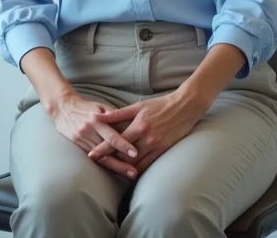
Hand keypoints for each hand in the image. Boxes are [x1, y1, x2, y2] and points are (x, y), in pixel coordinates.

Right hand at [47, 92, 139, 178]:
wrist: (63, 108)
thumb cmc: (86, 107)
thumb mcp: (100, 106)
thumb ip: (114, 115)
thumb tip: (131, 123)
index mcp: (96, 120)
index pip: (111, 135)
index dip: (123, 145)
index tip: (135, 154)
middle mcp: (88, 132)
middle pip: (106, 151)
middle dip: (121, 163)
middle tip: (134, 173)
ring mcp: (82, 140)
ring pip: (100, 157)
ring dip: (115, 167)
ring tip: (128, 174)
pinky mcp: (78, 146)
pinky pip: (93, 157)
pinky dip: (104, 164)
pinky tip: (114, 170)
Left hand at [91, 92, 205, 173]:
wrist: (185, 107)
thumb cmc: (159, 105)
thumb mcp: (138, 106)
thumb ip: (117, 114)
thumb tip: (98, 117)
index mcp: (138, 125)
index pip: (116, 141)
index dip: (103, 150)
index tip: (91, 156)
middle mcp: (147, 138)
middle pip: (125, 156)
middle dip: (112, 161)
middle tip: (100, 164)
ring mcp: (156, 146)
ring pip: (136, 164)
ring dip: (124, 168)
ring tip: (113, 170)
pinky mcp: (163, 151)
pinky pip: (148, 165)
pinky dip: (138, 169)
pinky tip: (130, 171)